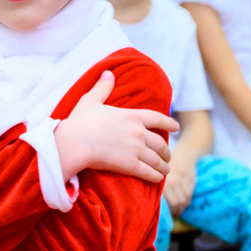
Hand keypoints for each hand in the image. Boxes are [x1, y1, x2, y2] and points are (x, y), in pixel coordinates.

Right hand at [55, 72, 175, 181]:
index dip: (169, 123)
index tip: (176, 127)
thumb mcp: (91, 100)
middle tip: (168, 156)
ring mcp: (136, 150)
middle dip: (166, 151)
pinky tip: (158, 178)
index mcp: (132, 116)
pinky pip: (149, 172)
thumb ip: (103, 87)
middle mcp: (139, 132)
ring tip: (165, 169)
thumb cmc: (80, 122)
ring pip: (157, 159)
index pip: (158, 119)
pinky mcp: (130, 165)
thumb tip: (108, 72)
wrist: (74, 143)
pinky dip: (156, 176)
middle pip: (160, 143)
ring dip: (163, 166)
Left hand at [163, 154, 197, 213]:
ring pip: (183, 200)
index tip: (164, 213)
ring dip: (181, 208)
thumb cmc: (167, 167)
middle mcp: (172, 180)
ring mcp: (183, 180)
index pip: (163, 201)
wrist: (184, 154)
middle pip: (175, 203)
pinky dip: (186, 202)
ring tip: (177, 210)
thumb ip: (157, 188)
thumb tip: (150, 206)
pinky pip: (189, 195)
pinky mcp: (192, 180)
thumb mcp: (158, 175)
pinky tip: (183, 203)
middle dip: (174, 211)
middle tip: (172, 213)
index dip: (165, 209)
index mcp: (161, 180)